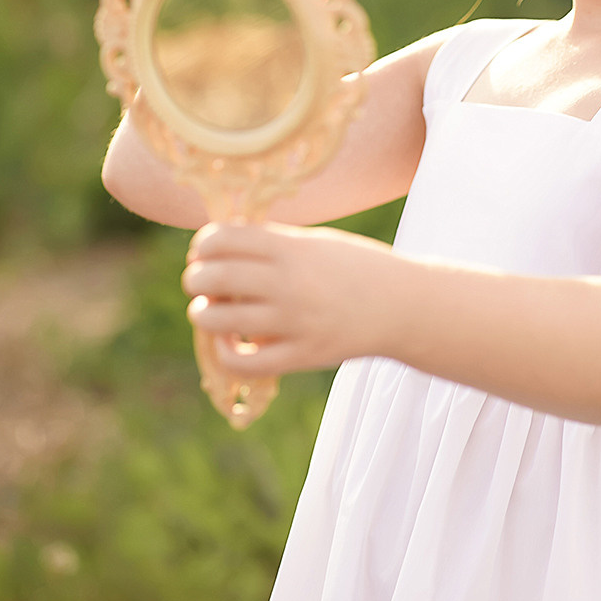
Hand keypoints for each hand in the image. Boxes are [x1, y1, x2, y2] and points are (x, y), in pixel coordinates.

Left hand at [182, 221, 392, 375]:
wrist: (404, 305)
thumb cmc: (358, 267)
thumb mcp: (317, 242)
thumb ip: (273, 242)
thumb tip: (220, 243)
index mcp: (291, 247)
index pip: (221, 239)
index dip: (202, 244)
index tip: (205, 251)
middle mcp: (287, 282)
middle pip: (211, 278)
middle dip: (196, 279)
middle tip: (203, 282)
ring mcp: (293, 322)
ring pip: (215, 320)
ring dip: (204, 314)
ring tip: (215, 311)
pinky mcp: (301, 356)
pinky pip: (241, 362)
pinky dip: (225, 352)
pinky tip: (232, 341)